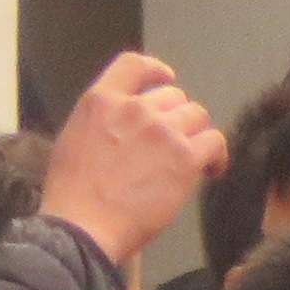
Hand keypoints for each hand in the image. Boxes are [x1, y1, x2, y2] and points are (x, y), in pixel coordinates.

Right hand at [38, 53, 223, 268]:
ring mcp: (162, 130)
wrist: (84, 224)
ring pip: (197, 115)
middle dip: (177, 117)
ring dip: (197, 134)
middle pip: (173, 96)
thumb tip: (122, 128)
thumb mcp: (74, 140)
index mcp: (101, 100)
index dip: (156, 70)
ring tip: (194, 159)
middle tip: (175, 143)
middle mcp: (134, 107)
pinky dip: (217, 155)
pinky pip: (215, 142)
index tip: (167, 78)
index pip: (134, 64)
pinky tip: (211, 171)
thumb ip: (103, 122)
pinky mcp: (185, 157)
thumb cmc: (73, 194)